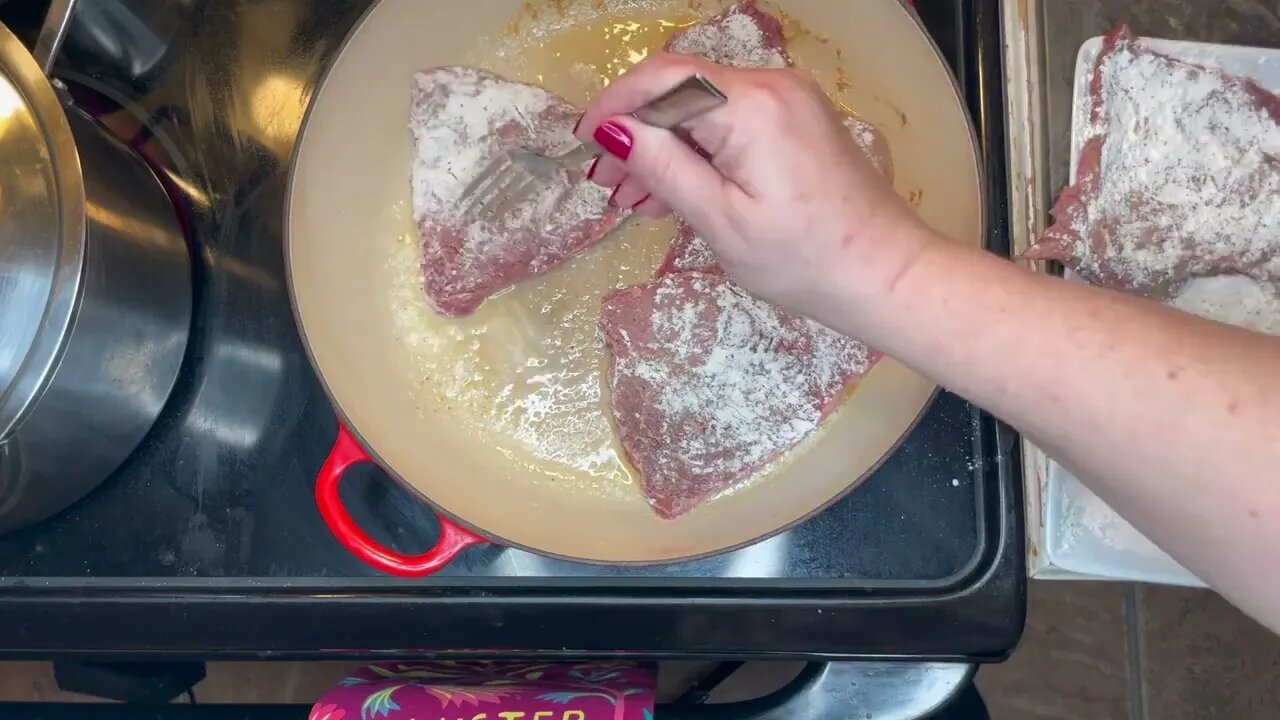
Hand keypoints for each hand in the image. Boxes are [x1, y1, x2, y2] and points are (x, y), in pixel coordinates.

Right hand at [576, 51, 939, 325]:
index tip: (583, 144)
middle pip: (679, 88)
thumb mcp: (719, 220)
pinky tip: (675, 189)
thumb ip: (662, 167)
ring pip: (702, 106)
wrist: (885, 274)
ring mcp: (787, 99)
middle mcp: (770, 86)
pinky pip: (731, 119)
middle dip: (636, 130)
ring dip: (663, 143)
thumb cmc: (803, 260)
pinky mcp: (797, 119)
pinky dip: (698, 147)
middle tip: (605, 184)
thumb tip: (612, 130)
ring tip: (634, 198)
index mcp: (748, 107)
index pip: (660, 79)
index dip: (614, 106)